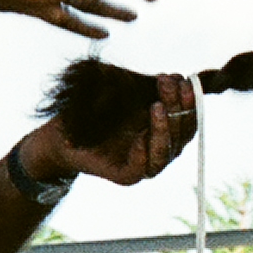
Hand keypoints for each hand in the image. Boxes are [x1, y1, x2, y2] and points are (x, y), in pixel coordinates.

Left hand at [32, 75, 197, 189]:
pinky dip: (142, 154)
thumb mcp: (125, 91)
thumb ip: (150, 87)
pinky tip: (139, 136)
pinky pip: (139, 169)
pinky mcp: (124, 175)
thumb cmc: (96, 108)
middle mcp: (159, 148)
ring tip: (156, 106)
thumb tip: (177, 77)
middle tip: (166, 83)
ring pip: (165, 153)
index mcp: (165, 130)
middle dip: (177, 108)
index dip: (190, 101)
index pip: (189, 119)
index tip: (182, 79)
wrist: (62, 129)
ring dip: (164, 129)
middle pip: (181, 135)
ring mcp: (143, 164)